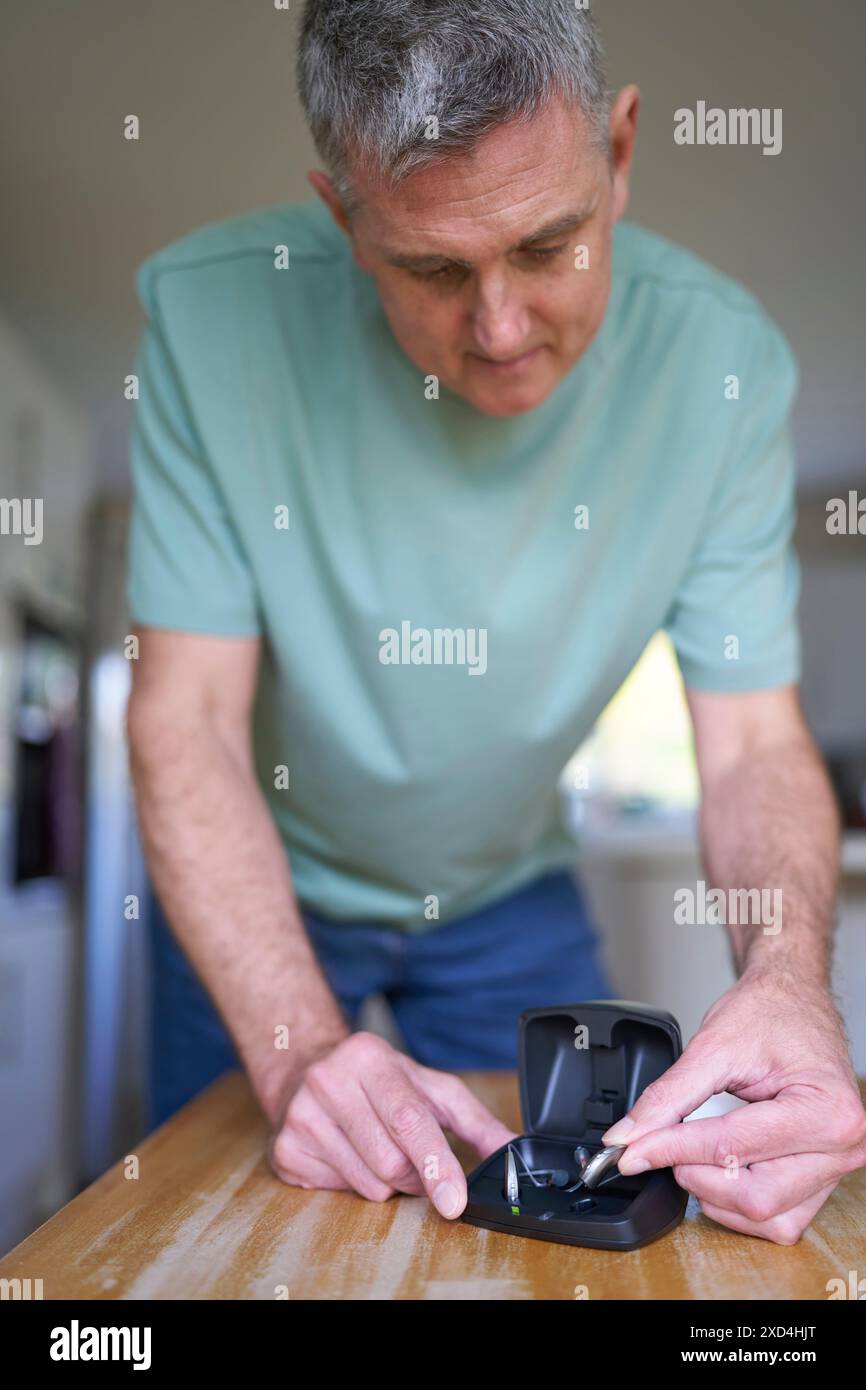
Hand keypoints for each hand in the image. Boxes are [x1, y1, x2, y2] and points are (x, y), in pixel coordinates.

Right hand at [267, 1031, 516, 1217]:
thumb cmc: (376, 1080)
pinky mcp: (284, 1148)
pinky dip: (353, 1183)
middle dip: (413, 1174)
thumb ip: (474, 1120)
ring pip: (367, 1183)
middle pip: (390, 1161)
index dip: (436, 1164)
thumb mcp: (429, 1086)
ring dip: (386, 1181)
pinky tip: (347, 1152)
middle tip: (413, 1159)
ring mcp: (301, 1115)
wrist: (306, 1067)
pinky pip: (338, 1192)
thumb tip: (511, 1151)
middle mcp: (329, 1080)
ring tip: (375, 1147)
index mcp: (370, 1057)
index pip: (409, 1120)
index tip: (453, 1199)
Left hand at [601, 971, 865, 1242]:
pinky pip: (782, 1217)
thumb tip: (627, 1137)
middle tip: (663, 1147)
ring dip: (719, 1196)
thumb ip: (668, 1097)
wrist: (794, 999)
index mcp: (826, 1110)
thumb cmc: (770, 1013)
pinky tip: (717, 1173)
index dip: (672, 1150)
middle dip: (697, 1176)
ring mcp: (837, 1165)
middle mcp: (843, 1145)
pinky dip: (740, 1204)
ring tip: (692, 1157)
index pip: (733, 1148)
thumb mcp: (713, 1046)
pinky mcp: (823, 1176)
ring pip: (769, 1217)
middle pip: (755, 1196)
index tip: (631, 1152)